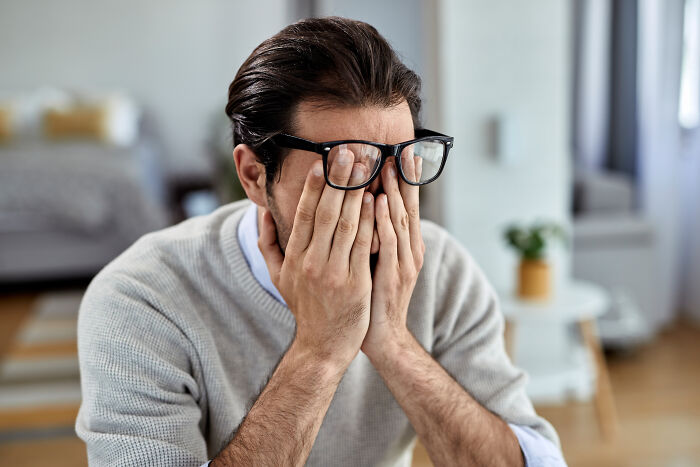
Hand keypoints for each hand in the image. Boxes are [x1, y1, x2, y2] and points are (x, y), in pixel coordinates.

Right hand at [258, 149, 375, 365]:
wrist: (323, 346)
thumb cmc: (304, 307)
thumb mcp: (278, 277)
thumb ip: (267, 243)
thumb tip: (262, 212)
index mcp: (294, 258)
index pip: (304, 215)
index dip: (314, 187)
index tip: (322, 162)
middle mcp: (311, 263)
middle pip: (326, 213)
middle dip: (338, 180)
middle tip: (349, 152)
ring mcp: (334, 273)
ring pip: (347, 225)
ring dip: (357, 193)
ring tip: (366, 167)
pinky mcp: (356, 283)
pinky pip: (364, 245)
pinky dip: (370, 221)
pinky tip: (376, 200)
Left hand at [361, 154, 424, 356]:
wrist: (382, 336)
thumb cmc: (374, 297)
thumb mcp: (377, 261)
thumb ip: (374, 235)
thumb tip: (364, 208)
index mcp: (406, 246)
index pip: (406, 206)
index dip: (405, 180)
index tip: (401, 153)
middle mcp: (410, 250)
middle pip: (408, 207)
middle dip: (404, 178)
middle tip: (399, 149)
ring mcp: (404, 263)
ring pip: (399, 220)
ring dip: (393, 191)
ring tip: (388, 165)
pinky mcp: (393, 276)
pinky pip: (388, 243)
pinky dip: (383, 221)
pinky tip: (377, 201)